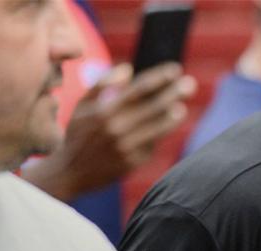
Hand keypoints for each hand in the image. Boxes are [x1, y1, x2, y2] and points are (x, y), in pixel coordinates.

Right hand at [25, 62, 196, 200]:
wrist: (71, 172)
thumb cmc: (78, 134)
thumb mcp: (82, 106)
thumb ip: (102, 84)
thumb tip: (128, 68)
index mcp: (104, 110)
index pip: (139, 89)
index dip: (160, 78)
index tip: (175, 69)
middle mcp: (116, 128)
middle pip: (153, 107)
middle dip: (174, 93)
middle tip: (190, 84)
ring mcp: (126, 147)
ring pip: (157, 128)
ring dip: (173, 116)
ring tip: (182, 107)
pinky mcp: (133, 162)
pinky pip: (151, 144)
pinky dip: (160, 133)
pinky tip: (167, 123)